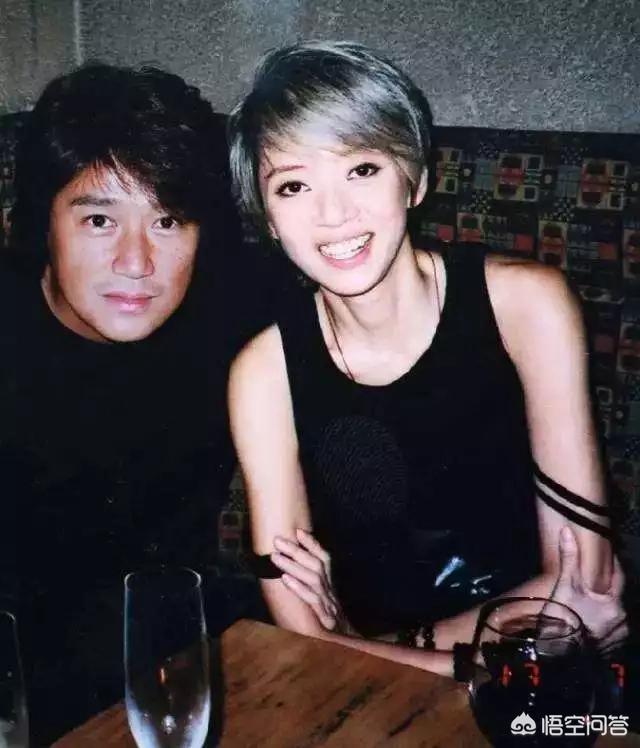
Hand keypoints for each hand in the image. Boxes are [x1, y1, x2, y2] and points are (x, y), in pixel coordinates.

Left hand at [271, 529, 354, 633]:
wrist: (344, 649)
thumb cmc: (323, 625)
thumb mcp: (317, 602)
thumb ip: (306, 588)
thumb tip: (285, 571)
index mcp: (329, 585)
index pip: (324, 558)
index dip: (312, 544)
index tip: (298, 531)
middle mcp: (330, 591)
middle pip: (317, 564)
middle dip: (297, 550)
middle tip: (278, 540)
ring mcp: (329, 604)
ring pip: (315, 578)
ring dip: (293, 565)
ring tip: (276, 556)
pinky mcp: (325, 619)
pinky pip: (312, 600)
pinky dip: (299, 588)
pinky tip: (286, 579)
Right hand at [551, 526, 626, 653]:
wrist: (557, 656)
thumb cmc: (562, 618)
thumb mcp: (564, 586)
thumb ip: (569, 559)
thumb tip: (567, 531)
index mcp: (614, 604)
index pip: (618, 577)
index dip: (610, 565)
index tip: (604, 557)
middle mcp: (622, 621)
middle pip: (614, 597)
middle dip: (603, 589)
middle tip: (587, 585)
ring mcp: (618, 638)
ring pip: (613, 614)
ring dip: (603, 608)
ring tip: (586, 605)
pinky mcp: (611, 650)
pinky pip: (610, 630)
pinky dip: (601, 624)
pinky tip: (587, 622)